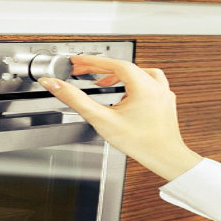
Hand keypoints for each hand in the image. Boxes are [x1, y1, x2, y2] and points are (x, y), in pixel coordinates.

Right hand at [38, 55, 201, 180]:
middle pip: (124, 67)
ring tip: (104, 82)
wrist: (166, 158)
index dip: (91, 61)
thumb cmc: (140, 142)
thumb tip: (54, 84)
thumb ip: (75, 100)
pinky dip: (134, 84)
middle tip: (83, 71)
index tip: (77, 62)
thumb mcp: (102, 119)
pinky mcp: (166, 103)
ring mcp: (163, 93)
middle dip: (101, 69)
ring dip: (119, 75)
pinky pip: (149, 84)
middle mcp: (155, 84)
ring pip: (139, 73)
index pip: (111, 63)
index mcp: (142, 84)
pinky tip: (126, 95)